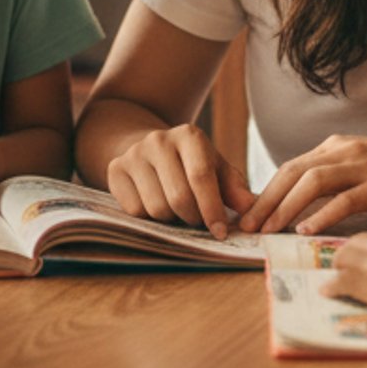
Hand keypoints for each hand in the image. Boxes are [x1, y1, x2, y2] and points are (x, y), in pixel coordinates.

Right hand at [105, 123, 256, 237]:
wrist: (149, 148)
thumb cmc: (191, 163)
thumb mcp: (216, 168)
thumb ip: (234, 188)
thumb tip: (251, 209)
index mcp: (189, 135)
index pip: (201, 176)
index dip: (212, 208)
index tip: (221, 232)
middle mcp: (159, 140)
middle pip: (179, 197)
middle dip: (192, 217)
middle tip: (197, 220)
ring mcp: (134, 154)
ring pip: (156, 208)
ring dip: (171, 219)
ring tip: (177, 211)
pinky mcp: (115, 169)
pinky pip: (135, 211)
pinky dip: (149, 219)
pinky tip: (156, 205)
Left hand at [238, 133, 366, 234]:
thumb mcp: (364, 166)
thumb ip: (337, 177)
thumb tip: (305, 204)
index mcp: (337, 147)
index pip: (291, 167)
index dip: (266, 191)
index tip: (249, 215)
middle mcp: (344, 151)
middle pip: (292, 171)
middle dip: (265, 199)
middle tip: (247, 226)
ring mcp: (362, 166)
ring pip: (311, 182)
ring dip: (284, 206)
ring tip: (269, 230)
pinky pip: (344, 199)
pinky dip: (321, 214)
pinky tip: (306, 230)